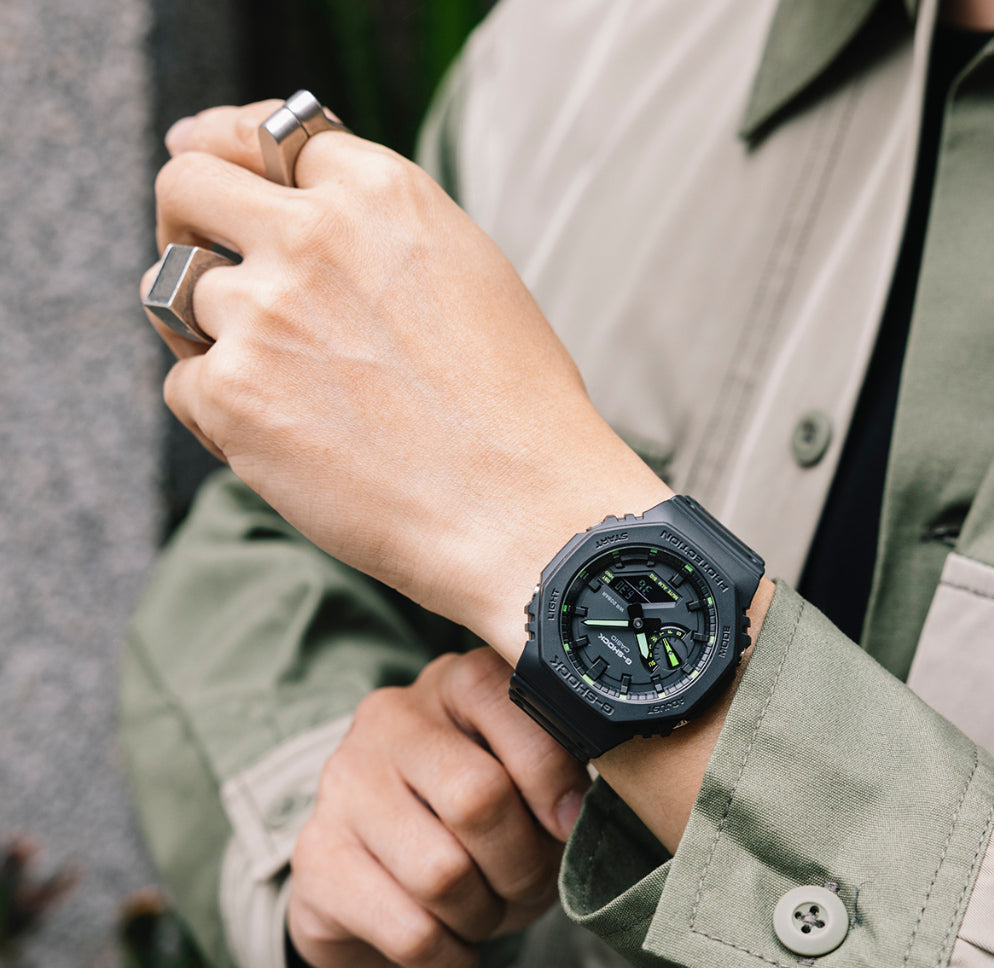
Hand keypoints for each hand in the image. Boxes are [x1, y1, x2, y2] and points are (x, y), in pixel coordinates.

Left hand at [143, 100, 670, 662]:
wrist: (524, 507)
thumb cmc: (515, 405)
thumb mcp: (467, 273)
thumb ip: (378, 232)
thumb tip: (304, 216)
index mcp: (380, 193)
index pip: (262, 137)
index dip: (231, 158)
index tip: (207, 167)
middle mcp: (312, 236)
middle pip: (186, 183)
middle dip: (186, 220)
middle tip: (207, 265)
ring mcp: (265, 313)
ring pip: (170, 291)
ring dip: (206, 330)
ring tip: (271, 379)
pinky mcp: (235, 395)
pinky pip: (184, 384)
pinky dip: (218, 413)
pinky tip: (283, 441)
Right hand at [287, 648, 591, 967]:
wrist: (375, 875)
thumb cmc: (472, 823)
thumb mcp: (523, 787)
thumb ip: (553, 783)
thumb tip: (570, 815)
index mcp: (452, 684)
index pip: (506, 700)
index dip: (552, 773)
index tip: (568, 822)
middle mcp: (389, 720)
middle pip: (477, 798)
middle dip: (522, 864)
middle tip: (527, 884)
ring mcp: (343, 785)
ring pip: (442, 875)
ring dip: (484, 916)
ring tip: (483, 910)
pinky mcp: (315, 858)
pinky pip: (410, 932)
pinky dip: (450, 958)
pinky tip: (449, 945)